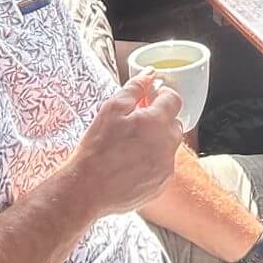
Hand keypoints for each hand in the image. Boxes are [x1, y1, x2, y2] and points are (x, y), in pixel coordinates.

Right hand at [65, 72, 181, 217]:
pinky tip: (131, 164)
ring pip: (169, 146)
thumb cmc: (97, 148)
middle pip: (174, 123)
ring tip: (130, 147)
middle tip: (136, 123)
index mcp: (157, 122)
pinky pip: (163, 166)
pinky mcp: (161, 184)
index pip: (173, 99)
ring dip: (156, 141)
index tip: (148, 100)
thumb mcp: (111, 109)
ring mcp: (166, 166)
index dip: (161, 96)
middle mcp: (167, 144)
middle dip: (159, 119)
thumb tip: (149, 74)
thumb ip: (134, 88)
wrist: (88, 188)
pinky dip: (153, 162)